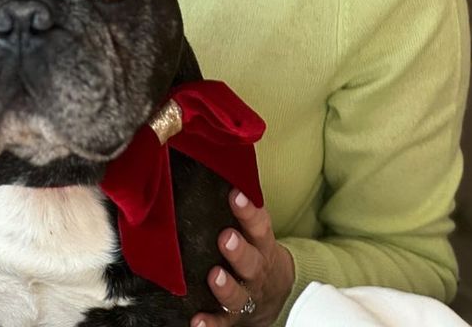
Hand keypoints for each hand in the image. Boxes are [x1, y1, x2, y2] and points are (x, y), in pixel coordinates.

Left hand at [191, 190, 293, 326]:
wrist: (275, 294)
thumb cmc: (256, 250)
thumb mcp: (257, 230)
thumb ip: (241, 206)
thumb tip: (217, 161)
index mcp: (262, 244)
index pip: (259, 225)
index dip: (248, 210)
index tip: (235, 194)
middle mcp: (256, 271)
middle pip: (252, 262)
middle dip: (239, 250)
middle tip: (226, 237)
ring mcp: (246, 297)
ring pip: (238, 295)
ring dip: (226, 287)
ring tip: (215, 276)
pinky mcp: (233, 319)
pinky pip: (222, 324)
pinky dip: (210, 325)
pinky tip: (196, 321)